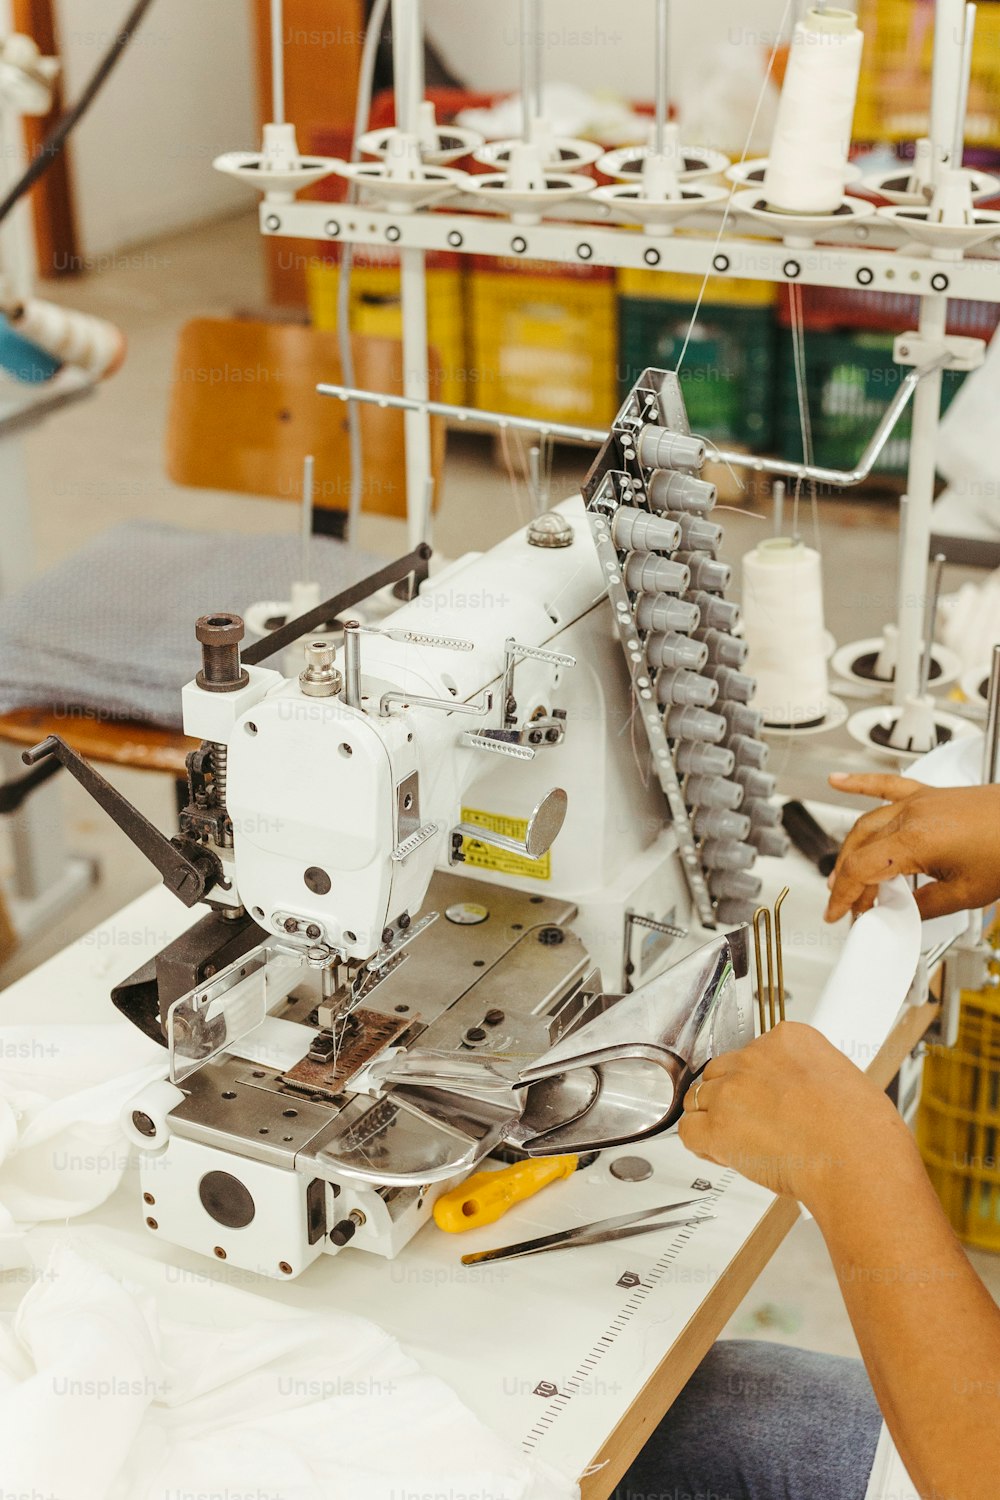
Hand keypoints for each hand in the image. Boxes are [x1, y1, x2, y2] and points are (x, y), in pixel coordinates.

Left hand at [678, 1022, 910, 1207]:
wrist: (858, 1161)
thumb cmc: (863, 1132)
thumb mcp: (844, 1079)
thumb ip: (808, 1077)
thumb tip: (799, 1095)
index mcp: (788, 1038)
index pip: (752, 1053)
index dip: (756, 1083)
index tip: (768, 1101)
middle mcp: (755, 1057)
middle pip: (721, 1072)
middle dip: (731, 1098)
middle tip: (753, 1125)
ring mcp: (732, 1089)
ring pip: (699, 1098)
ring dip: (712, 1119)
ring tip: (740, 1143)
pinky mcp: (718, 1126)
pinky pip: (689, 1131)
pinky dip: (701, 1145)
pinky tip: (723, 1155)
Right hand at [824, 773, 999, 922]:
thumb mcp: (966, 895)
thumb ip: (924, 906)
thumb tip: (902, 914)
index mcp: (916, 840)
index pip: (861, 868)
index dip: (844, 895)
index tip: (837, 912)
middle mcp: (911, 815)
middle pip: (860, 848)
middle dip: (847, 880)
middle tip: (852, 906)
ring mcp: (918, 801)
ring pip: (867, 823)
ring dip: (851, 849)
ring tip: (846, 875)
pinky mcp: (928, 794)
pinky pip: (886, 785)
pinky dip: (859, 783)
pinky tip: (838, 781)